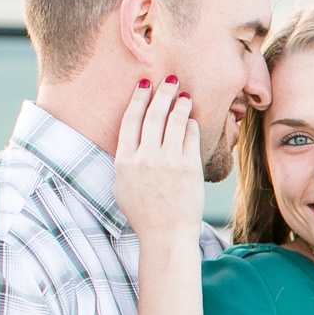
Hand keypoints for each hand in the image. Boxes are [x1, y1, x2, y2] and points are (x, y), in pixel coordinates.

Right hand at [114, 76, 202, 254]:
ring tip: (183, 95)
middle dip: (161, 93)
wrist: (166, 234)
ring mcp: (168, 162)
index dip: (138, 99)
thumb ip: (125, 160)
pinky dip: (191, 125)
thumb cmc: (144, 213)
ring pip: (174, 122)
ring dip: (179, 104)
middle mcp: (145, 158)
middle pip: (153, 115)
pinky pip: (190, 137)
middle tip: (169, 80)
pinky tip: (191, 120)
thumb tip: (132, 138)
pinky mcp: (189, 167)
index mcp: (124, 161)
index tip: (143, 84)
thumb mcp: (122, 186)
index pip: (130, 120)